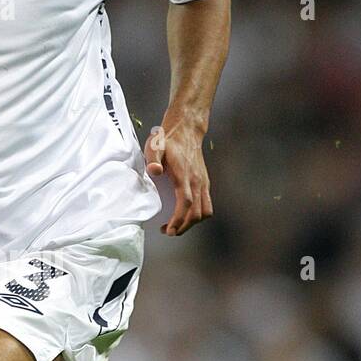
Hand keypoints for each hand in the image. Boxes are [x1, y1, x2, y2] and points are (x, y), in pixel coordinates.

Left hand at [144, 119, 212, 235]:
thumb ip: (153, 158)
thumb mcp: (155, 146)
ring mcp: (203, 183)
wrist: (186, 130)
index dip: (178, 219)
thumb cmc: (167, 140)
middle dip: (183, 226)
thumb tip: (154, 171)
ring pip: (204, 211)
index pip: (185, 203)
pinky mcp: (204, 183)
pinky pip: (206, 205)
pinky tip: (185, 215)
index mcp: (184, 175)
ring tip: (176, 226)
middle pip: (196, 213)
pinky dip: (198, 215)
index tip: (169, 230)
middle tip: (167, 231)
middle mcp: (197, 181)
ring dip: (191, 223)